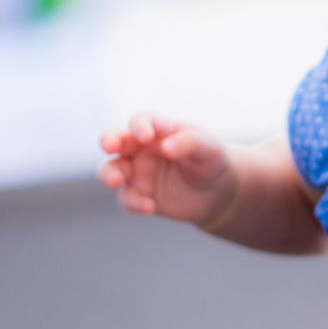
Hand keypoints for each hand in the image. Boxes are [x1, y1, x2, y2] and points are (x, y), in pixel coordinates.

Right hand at [98, 112, 237, 224]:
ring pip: (111, 169)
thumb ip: (189, 142)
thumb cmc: (212, 159)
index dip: (139, 126)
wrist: (219, 190)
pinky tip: (149, 207)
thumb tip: (165, 146)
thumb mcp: (209, 146)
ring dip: (108, 174)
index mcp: (158, 129)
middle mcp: (142, 148)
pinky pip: (127, 198)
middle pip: (115, 139)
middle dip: (109, 140)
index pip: (142, 121)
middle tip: (110, 146)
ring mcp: (137, 171)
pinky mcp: (139, 194)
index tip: (145, 136)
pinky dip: (134, 203)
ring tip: (115, 181)